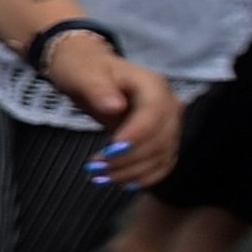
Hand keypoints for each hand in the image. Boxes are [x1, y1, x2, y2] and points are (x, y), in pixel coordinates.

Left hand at [45, 36, 184, 187]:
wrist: (89, 71)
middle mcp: (168, 105)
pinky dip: (142, 176)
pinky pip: (160, 163)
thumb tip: (114, 106)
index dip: (136, 135)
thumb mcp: (83, 74)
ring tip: (100, 177)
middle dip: (129, 159)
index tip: (112, 150)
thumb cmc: (84, 69)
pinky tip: (120, 182)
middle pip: (160, 140)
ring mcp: (168, 124)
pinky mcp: (161, 140)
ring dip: (132, 172)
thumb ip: (98, 90)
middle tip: (96, 169)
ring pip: (161, 156)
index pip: (153, 114)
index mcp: (152, 85)